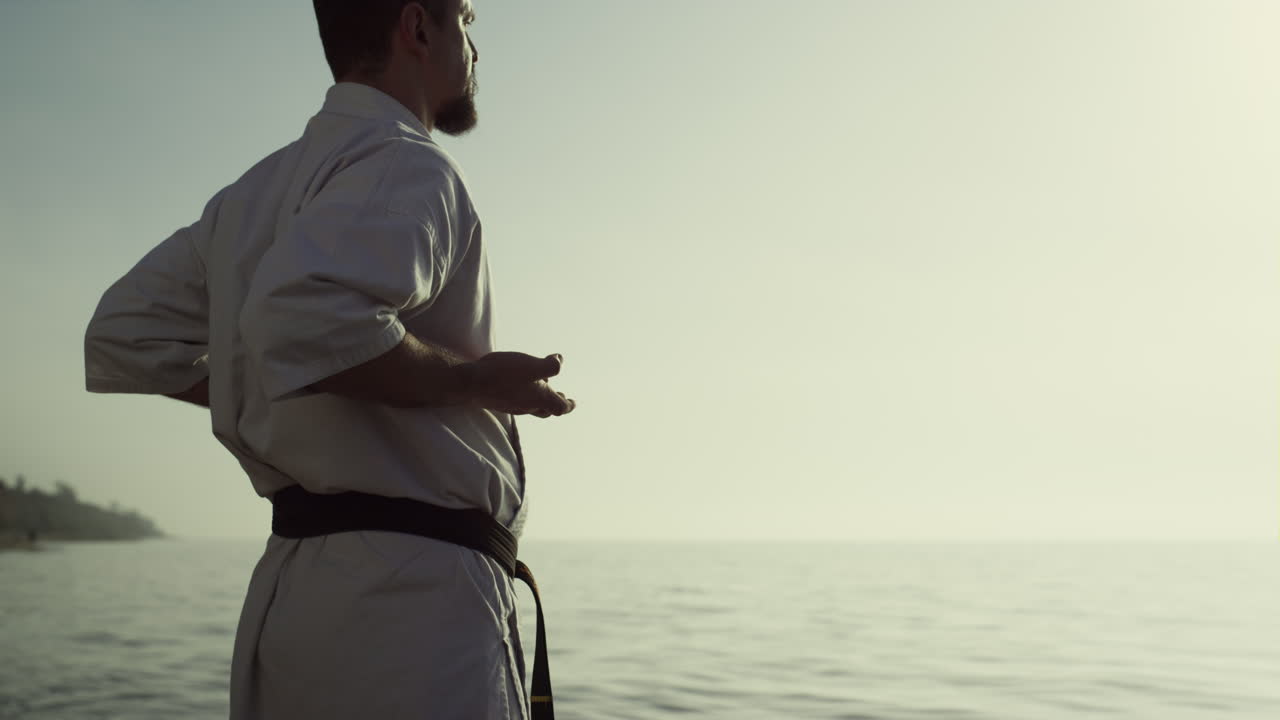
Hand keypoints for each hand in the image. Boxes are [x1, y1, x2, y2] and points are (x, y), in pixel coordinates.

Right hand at [461, 352, 575, 417]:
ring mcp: (512, 405)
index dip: (569, 404)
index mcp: (540, 399)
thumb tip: (560, 361)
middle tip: (562, 397)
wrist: (471, 384)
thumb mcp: (531, 366)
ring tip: (543, 388)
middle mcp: (527, 406)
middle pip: (547, 410)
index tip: (573, 402)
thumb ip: (549, 366)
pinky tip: (520, 386)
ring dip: (541, 399)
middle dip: (556, 403)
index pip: (560, 407)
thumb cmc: (503, 374)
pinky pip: (518, 402)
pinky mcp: (500, 401)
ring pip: (532, 407)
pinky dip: (526, 396)